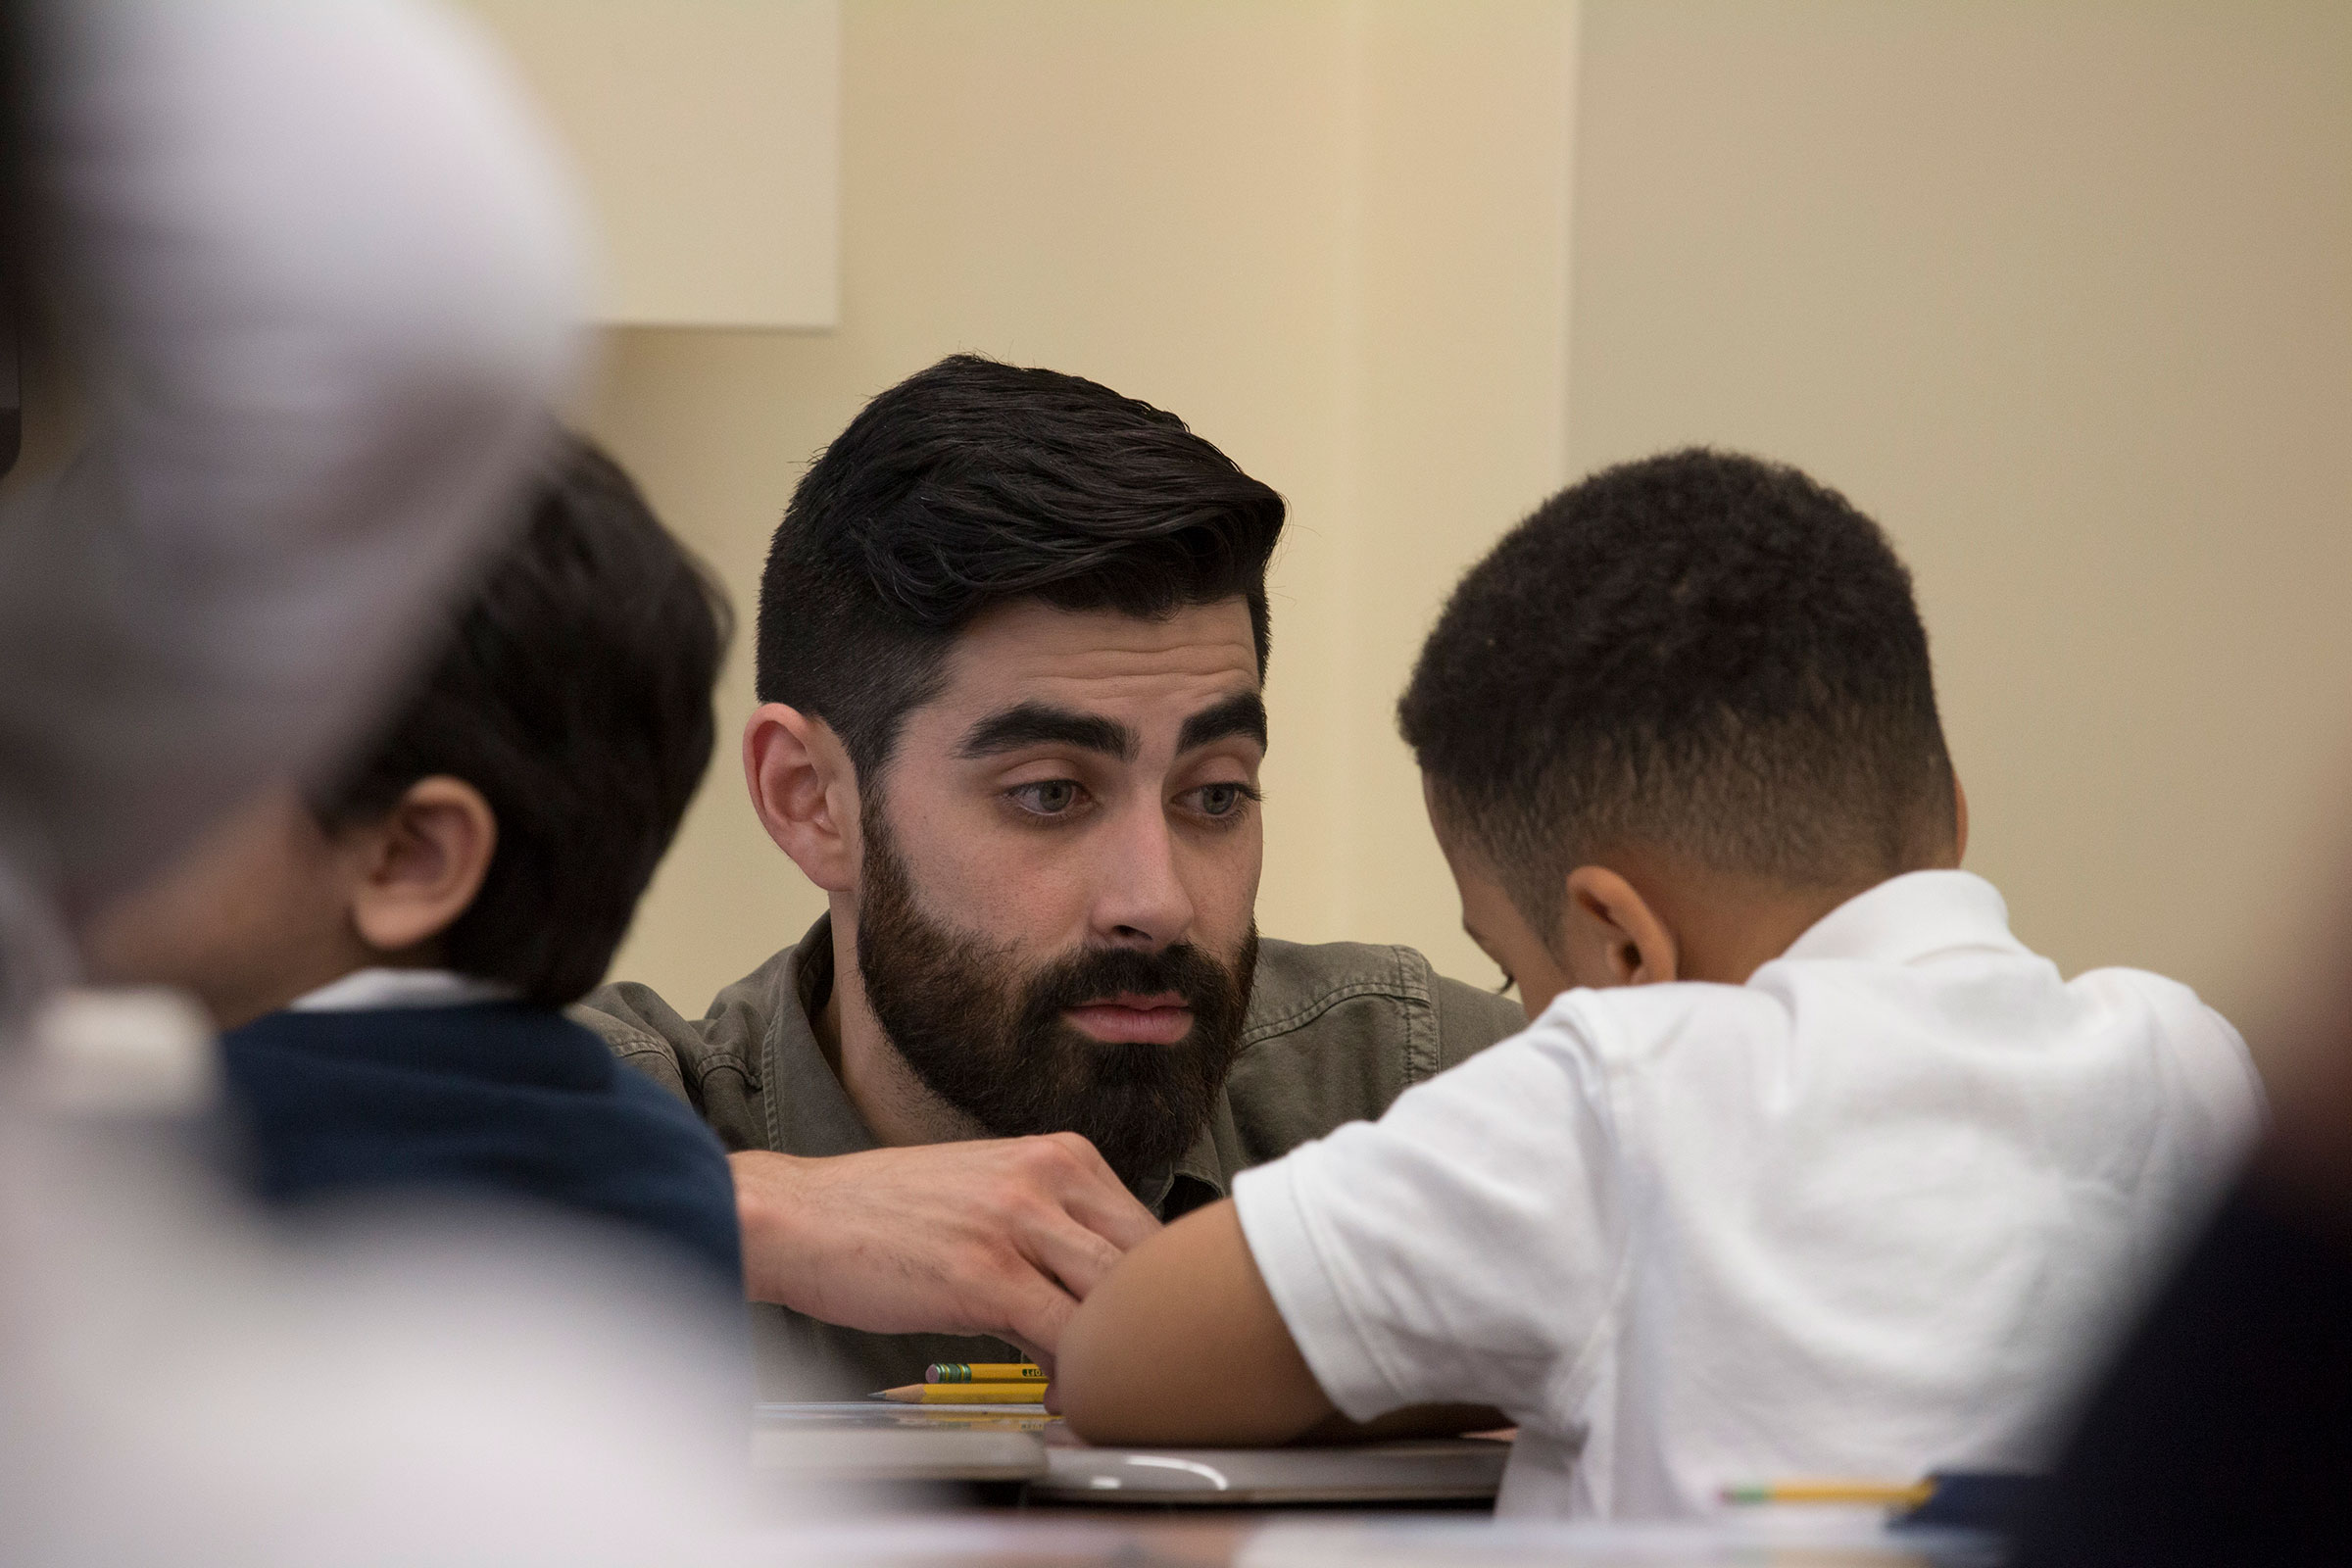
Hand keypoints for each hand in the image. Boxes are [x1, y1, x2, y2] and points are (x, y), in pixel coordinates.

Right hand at [728, 1134, 1160, 1362]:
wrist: (801, 1216)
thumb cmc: (884, 1212)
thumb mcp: (989, 1190)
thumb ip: (1052, 1225)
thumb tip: (1101, 1290)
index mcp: (1058, 1152)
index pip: (1146, 1227)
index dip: (1152, 1290)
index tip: (1142, 1328)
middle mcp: (1047, 1176)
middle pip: (1144, 1262)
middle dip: (1143, 1323)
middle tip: (1128, 1365)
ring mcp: (1018, 1223)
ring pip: (1113, 1299)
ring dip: (1111, 1352)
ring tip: (1092, 1384)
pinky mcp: (986, 1276)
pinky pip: (1065, 1336)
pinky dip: (1074, 1374)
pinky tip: (1057, 1390)